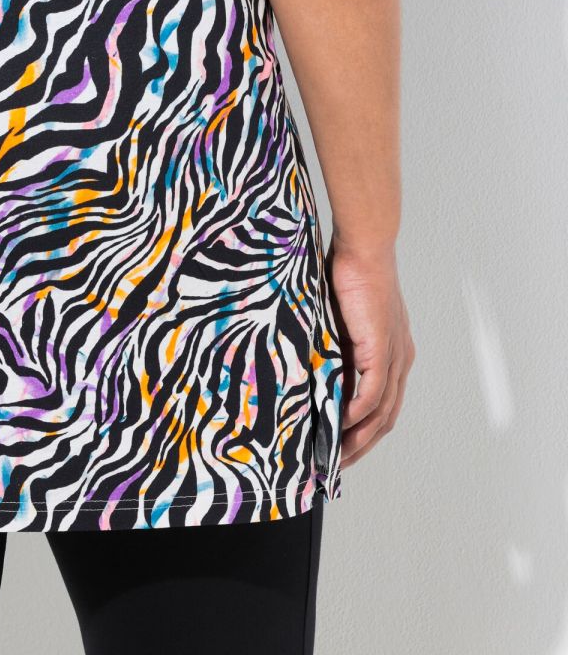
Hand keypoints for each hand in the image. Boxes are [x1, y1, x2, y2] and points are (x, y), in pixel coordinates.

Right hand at [326, 235, 415, 466]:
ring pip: (381, 414)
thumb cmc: (350, 271)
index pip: (385, 404)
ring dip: (358, 438)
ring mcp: (393, 356)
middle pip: (386, 419)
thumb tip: (313, 366)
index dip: (367, 431)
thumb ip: (336, 344)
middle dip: (362, 446)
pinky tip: (338, 426)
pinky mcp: (382, 349)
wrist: (364, 246)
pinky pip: (372, 394)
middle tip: (336, 465)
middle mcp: (400, 359)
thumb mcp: (342, 317)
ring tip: (335, 455)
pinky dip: (356, 415)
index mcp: (394, 352)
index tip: (343, 447)